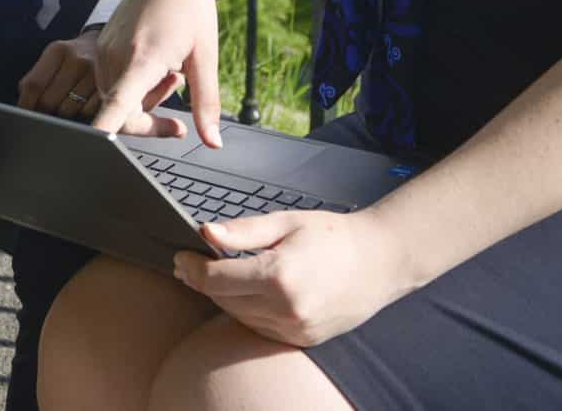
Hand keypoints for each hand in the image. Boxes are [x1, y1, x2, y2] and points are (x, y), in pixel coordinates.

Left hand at [17, 29, 102, 117]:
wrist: (100, 47)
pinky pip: (86, 113)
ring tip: (67, 101)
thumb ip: (35, 79)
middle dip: (43, 110)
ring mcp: (95, 75)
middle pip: (48, 101)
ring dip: (62, 114)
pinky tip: (83, 102)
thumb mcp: (51, 58)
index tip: (23, 113)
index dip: (25, 103)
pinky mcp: (109, 89)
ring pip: (67, 111)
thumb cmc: (70, 57)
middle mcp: (77, 60)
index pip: (33, 84)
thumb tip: (24, 106)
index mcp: (57, 50)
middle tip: (46, 108)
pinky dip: (81, 113)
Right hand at [90, 0, 227, 144]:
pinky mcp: (99, 47)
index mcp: (143, 59)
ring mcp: (103, 50)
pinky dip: (131, 86)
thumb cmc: (192, 10)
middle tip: (178, 96)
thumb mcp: (206, 58)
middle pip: (120, 113)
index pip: (117, 105)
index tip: (94, 149)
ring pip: (115, 100)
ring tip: (169, 71)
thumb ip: (206, 104)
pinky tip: (153, 64)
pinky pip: (110, 83)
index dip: (105, 130)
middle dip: (149, 119)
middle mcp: (115, 56)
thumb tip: (213, 142)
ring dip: (141, 100)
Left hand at [172, 207, 415, 346]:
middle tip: (189, 263)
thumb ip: (243, 231)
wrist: (380, 262)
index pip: (217, 279)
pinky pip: (260, 328)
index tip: (180, 256)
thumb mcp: (286, 222)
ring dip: (224, 297)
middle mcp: (286, 309)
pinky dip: (247, 310)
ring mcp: (295, 329)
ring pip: (240, 317)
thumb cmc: (334, 236)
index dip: (192, 268)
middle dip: (203, 281)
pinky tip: (246, 292)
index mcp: (279, 276)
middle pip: (224, 300)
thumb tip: (206, 233)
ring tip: (216, 275)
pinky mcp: (303, 339)